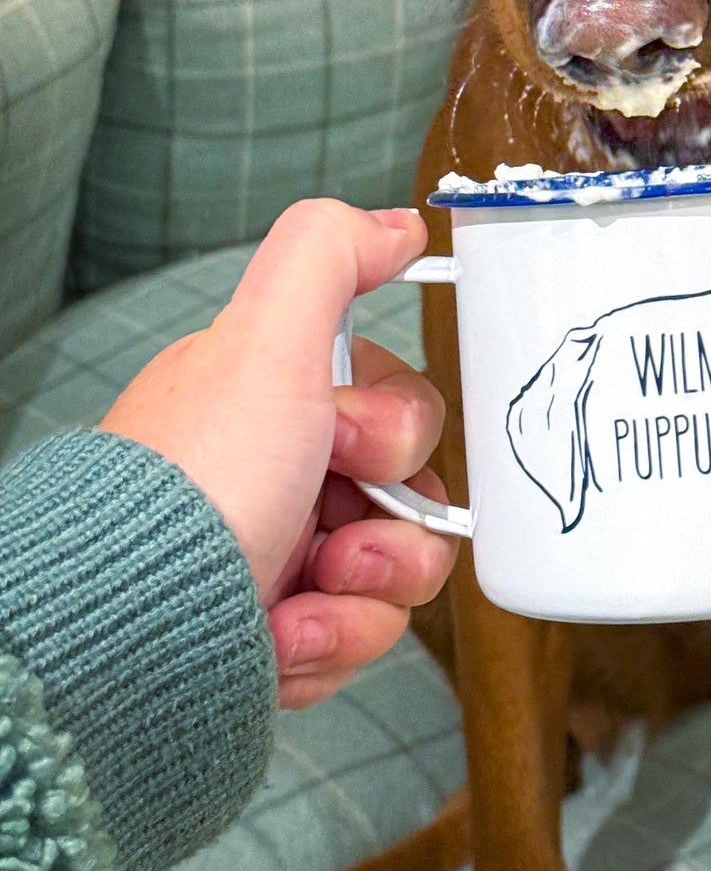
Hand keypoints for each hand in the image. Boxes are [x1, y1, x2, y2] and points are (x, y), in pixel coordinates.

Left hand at [101, 199, 457, 707]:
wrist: (135, 630)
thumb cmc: (194, 486)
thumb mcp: (266, 341)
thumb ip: (331, 257)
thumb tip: (398, 225)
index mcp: (274, 406)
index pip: (399, 409)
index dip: (396, 432)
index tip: (346, 441)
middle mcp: (280, 480)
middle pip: (414, 499)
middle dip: (394, 528)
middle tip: (335, 536)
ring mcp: (282, 561)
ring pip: (399, 576)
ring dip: (368, 594)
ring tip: (304, 598)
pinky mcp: (284, 638)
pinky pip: (361, 641)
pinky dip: (331, 645)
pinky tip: (280, 637)